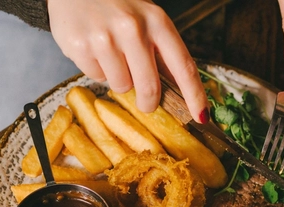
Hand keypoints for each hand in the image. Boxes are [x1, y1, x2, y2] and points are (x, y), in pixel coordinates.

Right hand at [47, 0, 208, 122]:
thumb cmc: (116, 6)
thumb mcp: (145, 20)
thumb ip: (161, 52)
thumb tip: (177, 91)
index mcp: (157, 22)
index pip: (184, 67)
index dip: (195, 96)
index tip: (202, 117)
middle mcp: (133, 28)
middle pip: (150, 88)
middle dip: (148, 103)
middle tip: (144, 102)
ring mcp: (106, 36)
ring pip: (122, 86)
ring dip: (119, 80)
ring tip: (110, 55)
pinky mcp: (81, 45)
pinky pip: (97, 78)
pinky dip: (97, 70)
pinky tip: (93, 49)